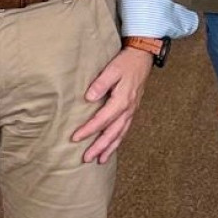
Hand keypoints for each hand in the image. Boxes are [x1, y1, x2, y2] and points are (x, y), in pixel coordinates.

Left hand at [71, 47, 152, 163]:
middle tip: (86, 158)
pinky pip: (125, 130)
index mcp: (122, 101)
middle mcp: (128, 109)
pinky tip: (111, 147)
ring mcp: (131, 111)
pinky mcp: (132, 110)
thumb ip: (101, 84)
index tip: (75, 138)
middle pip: (112, 133)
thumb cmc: (126, 62)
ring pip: (120, 134)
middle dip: (99, 147)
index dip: (88, 130)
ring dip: (110, 148)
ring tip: (99, 160)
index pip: (102, 120)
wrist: (143, 58)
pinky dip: (118, 141)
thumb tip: (88, 98)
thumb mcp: (112, 69)